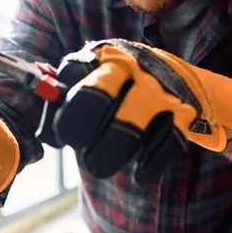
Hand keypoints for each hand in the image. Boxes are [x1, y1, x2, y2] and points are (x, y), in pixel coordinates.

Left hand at [49, 39, 231, 183]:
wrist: (184, 80)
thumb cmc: (124, 88)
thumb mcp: (97, 83)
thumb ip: (68, 104)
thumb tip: (46, 138)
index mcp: (101, 57)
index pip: (72, 73)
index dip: (63, 108)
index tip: (62, 134)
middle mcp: (130, 66)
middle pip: (100, 91)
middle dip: (83, 123)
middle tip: (77, 146)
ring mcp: (159, 87)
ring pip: (134, 114)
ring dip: (114, 145)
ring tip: (98, 166)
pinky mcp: (185, 110)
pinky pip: (171, 137)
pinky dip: (153, 160)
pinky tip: (141, 174)